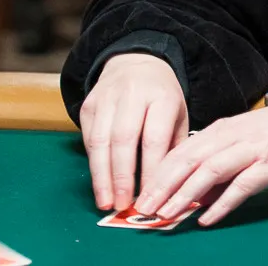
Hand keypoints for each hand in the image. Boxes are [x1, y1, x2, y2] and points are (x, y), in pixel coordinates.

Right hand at [79, 53, 187, 212]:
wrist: (136, 62)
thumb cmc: (162, 97)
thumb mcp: (179, 115)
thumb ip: (174, 147)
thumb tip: (169, 187)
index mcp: (162, 97)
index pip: (154, 138)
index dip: (150, 170)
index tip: (150, 196)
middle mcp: (133, 94)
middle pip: (124, 140)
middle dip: (122, 177)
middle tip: (123, 205)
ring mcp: (107, 98)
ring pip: (100, 141)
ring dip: (102, 176)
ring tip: (106, 202)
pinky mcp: (88, 105)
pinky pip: (89, 138)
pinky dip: (94, 163)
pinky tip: (100, 183)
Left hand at [133, 79, 267, 226]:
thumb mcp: (250, 143)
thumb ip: (223, 166)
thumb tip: (195, 196)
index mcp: (225, 129)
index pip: (181, 151)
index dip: (157, 174)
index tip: (138, 197)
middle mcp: (234, 135)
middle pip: (188, 160)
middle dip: (161, 186)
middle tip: (141, 211)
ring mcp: (254, 147)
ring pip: (209, 170)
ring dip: (183, 194)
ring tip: (165, 216)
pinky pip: (243, 184)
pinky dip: (222, 202)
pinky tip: (207, 218)